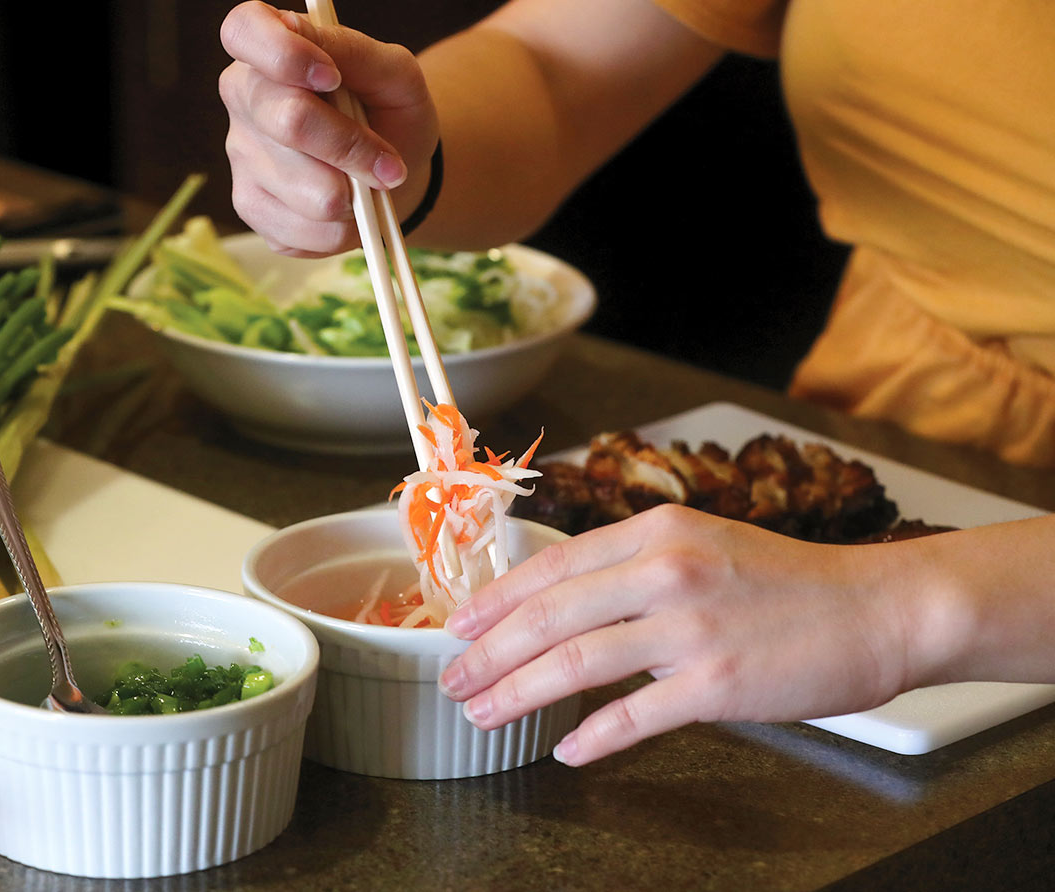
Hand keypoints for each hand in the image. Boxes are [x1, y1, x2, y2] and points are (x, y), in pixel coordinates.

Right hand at [218, 1, 438, 256]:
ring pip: (307, 190)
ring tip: (366, 185)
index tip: (332, 77)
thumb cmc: (388, 113)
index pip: (244, 31)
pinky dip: (343, 228)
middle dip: (352, 148)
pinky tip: (347, 210)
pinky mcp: (250, 206)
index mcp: (268, 46)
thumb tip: (322, 56)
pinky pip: (304, 229)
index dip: (286, 55)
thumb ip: (357, 54)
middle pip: (290, 120)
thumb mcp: (393, 73)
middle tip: (389, 165)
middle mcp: (243, 97)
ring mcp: (240, 155)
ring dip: (354, 196)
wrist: (390, 173)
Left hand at [437, 504, 929, 764]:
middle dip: (488, 653)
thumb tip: (563, 601)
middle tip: (455, 680)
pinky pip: (632, 716)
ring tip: (483, 713)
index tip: (460, 625)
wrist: (878, 609)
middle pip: (547, 617)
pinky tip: (566, 749)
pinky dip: (590, 736)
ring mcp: (689, 627)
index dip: (495, 600)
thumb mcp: (702, 543)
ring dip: (515, 693)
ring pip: (572, 663)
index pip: (550, 566)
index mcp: (655, 531)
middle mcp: (664, 570)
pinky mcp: (715, 682)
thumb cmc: (788, 581)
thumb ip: (633, 565)